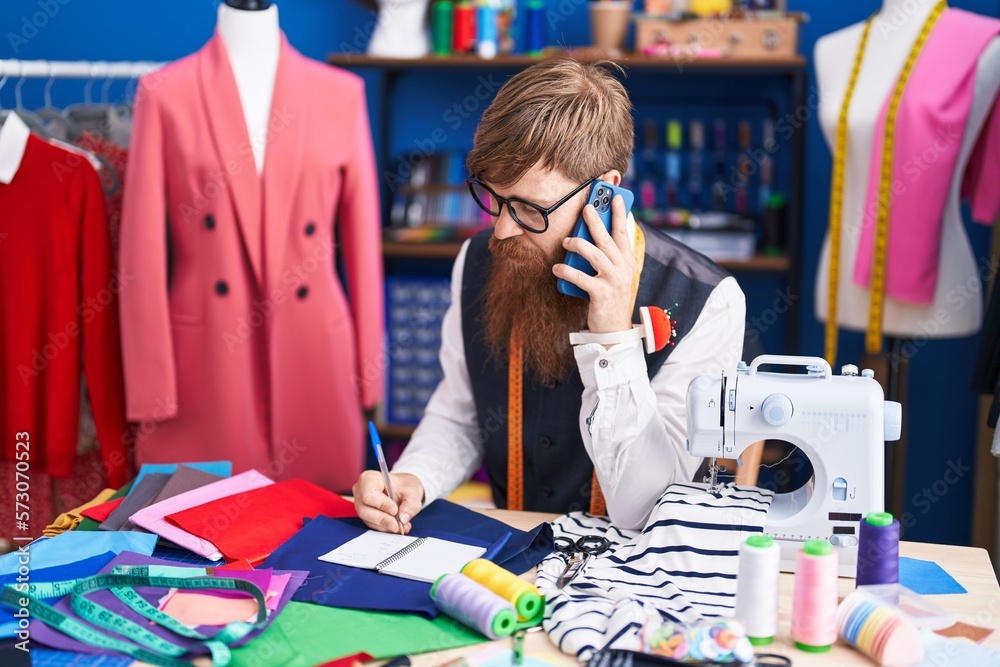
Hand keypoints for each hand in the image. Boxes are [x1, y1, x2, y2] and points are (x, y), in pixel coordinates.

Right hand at [352, 471, 424, 533]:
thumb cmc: (404, 486)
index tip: (395, 510)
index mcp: (369, 479)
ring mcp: (361, 504)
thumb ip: (410, 504)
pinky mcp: (366, 515)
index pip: (368, 495)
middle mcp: (360, 491)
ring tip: (401, 526)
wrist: (404, 490)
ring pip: (368, 520)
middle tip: (398, 525)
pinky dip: (385, 527)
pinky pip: (373, 525)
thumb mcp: (412, 491)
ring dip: (385, 525)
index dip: (381, 504)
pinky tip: (397, 526)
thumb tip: (403, 518)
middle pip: (364, 510)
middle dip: (383, 519)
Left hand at [553, 195, 634, 333]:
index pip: (623, 232)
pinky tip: (557, 268)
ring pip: (594, 255)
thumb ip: (606, 255)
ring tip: (565, 242)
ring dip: (578, 244)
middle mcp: (623, 268)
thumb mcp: (613, 273)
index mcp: (627, 260)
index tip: (617, 196)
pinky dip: (566, 271)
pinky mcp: (601, 294)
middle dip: (597, 221)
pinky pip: (581, 277)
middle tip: (586, 207)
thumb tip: (588, 234)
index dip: (620, 213)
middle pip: (608, 239)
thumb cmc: (609, 295)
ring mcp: (613, 280)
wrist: (614, 327)